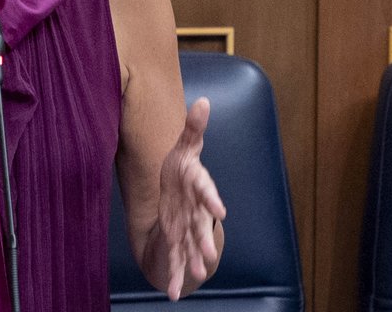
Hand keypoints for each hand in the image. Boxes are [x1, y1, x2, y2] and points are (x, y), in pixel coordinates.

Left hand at [157, 97, 226, 299]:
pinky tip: (172, 294)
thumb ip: (194, 127)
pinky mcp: (175, 239)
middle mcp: (196, 210)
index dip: (212, 200)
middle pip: (201, 225)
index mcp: (199, 186)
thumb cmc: (183, 165)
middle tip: (209, 255)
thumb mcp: (185, 145)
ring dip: (192, 261)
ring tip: (195, 275)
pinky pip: (173, 258)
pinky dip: (173, 276)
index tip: (220, 211)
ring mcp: (186, 227)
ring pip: (190, 246)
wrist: (178, 187)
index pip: (206, 191)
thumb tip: (202, 100)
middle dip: (204, 239)